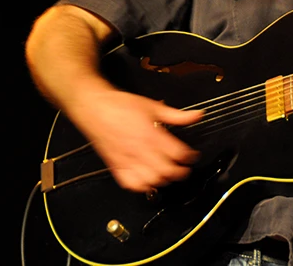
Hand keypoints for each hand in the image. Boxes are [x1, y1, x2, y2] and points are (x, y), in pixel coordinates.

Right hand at [68, 88, 202, 192]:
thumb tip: (197, 115)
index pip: (177, 154)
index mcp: (151, 135)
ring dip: (163, 180)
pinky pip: (130, 184)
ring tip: (168, 174)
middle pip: (166, 171)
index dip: (189, 157)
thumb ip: (177, 115)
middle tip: (184, 168)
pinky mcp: (116, 166)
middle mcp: (140, 150)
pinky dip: (142, 186)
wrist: (94, 108)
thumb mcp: (153, 106)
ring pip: (151, 181)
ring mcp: (127, 160)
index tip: (192, 156)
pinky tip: (148, 180)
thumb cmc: (121, 106)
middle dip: (180, 172)